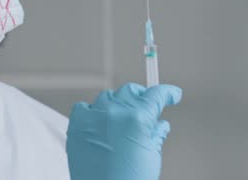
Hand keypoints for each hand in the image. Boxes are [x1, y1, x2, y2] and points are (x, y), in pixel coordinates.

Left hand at [66, 83, 181, 179]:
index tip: (171, 94)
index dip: (167, 93)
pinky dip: (92, 112)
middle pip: (131, 91)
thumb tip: (159, 124)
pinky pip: (84, 107)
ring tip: (120, 121)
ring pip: (107, 97)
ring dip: (117, 105)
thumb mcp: (151, 156)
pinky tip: (98, 124)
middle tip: (145, 106)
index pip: (156, 94)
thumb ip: (156, 134)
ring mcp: (93, 117)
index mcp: (137, 119)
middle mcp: (114, 113)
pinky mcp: (76, 124)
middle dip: (141, 96)